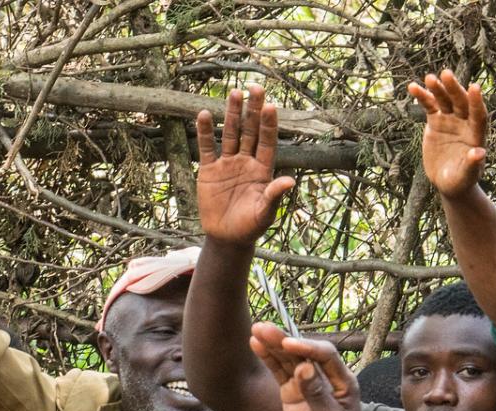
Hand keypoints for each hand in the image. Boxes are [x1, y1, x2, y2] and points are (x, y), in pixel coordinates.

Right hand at [196, 85, 295, 245]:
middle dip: (253, 110)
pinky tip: (204, 115)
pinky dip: (205, 132)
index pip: (268, 142)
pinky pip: (207, 147)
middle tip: (256, 87)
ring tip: (234, 93)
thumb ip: (274, 196)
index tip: (271, 106)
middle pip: (251, 131)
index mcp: (263, 170)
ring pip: (230, 134)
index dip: (269, 125)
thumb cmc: (251, 226)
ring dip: (232, 114)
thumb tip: (290, 181)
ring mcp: (228, 163)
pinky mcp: (209, 170)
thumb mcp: (265, 213)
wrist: (227, 237)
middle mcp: (247, 161)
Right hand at [250, 324, 374, 410]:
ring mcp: (307, 382)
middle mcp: (325, 376)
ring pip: (289, 360)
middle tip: (264, 328)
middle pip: (303, 353)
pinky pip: (280, 371)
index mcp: (342, 380)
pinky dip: (269, 359)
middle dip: (284, 340)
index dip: (307, 348)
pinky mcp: (292, 391)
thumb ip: (316, 394)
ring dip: (273, 345)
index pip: (325, 355)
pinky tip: (256, 344)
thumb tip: (304, 368)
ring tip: (256, 330)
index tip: (288, 345)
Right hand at [408, 70, 488, 198]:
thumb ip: (472, 164)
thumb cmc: (461, 181)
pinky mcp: (436, 122)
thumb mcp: (466, 176)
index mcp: (476, 135)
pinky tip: (412, 87)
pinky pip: (429, 106)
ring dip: (437, 89)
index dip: (476, 102)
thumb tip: (480, 153)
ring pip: (444, 101)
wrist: (447, 182)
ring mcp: (450, 120)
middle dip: (454, 89)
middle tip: (446, 74)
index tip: (474, 87)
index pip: (478, 115)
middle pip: (461, 102)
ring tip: (429, 78)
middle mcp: (465, 124)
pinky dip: (422, 96)